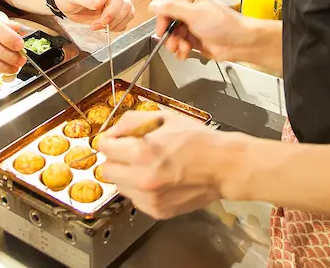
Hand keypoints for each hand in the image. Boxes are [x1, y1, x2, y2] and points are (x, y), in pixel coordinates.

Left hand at [52, 0, 135, 31]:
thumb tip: (100, 1)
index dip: (114, 7)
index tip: (103, 18)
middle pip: (126, 4)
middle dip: (113, 18)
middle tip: (97, 25)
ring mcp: (116, 1)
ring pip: (128, 13)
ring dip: (115, 24)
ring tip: (97, 26)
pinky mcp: (115, 12)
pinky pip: (124, 21)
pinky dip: (116, 27)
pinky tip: (103, 27)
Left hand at [96, 110, 225, 219]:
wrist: (223, 167)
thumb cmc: (197, 140)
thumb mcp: (164, 118)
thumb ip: (132, 122)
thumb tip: (112, 133)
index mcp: (142, 152)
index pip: (105, 148)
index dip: (109, 141)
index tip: (114, 141)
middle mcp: (143, 178)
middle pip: (107, 170)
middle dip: (116, 159)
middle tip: (131, 152)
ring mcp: (150, 198)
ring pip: (119, 186)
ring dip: (127, 175)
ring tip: (147, 166)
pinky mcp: (157, 211)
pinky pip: (135, 199)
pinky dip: (140, 189)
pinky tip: (157, 179)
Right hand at [150, 0, 250, 60]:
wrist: (241, 42)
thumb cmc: (223, 25)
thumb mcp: (194, 14)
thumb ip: (172, 8)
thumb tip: (153, 5)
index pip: (166, 7)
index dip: (162, 20)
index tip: (162, 31)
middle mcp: (189, 11)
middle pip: (168, 23)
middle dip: (169, 36)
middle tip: (173, 44)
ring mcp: (192, 26)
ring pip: (173, 36)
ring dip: (175, 45)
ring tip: (183, 49)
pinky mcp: (195, 40)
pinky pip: (180, 45)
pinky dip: (181, 51)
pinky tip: (186, 53)